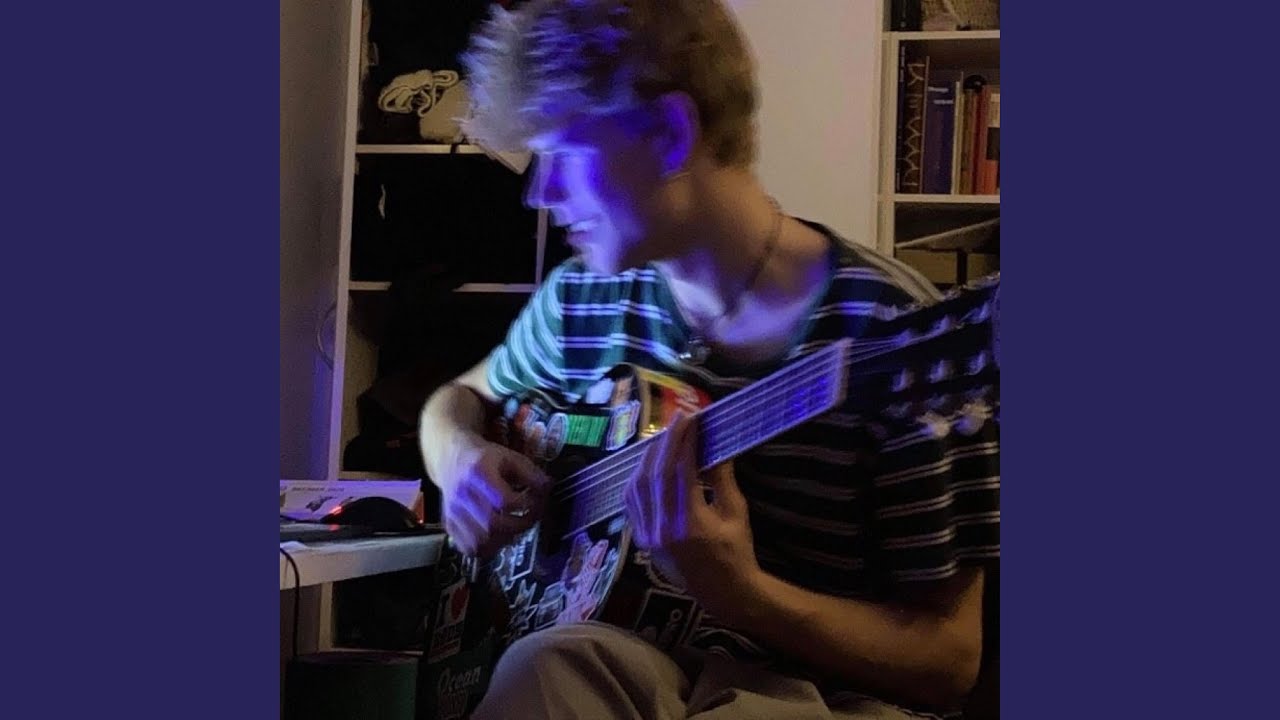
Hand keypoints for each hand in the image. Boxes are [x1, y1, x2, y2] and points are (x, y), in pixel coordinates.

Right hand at [437, 433, 551, 557]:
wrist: (451, 457)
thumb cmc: (485, 458)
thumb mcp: (510, 457)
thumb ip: (531, 473)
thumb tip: (548, 488)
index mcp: (477, 472)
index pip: (504, 500)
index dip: (526, 505)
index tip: (538, 502)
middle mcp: (461, 494)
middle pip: (491, 524)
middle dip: (518, 526)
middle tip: (531, 519)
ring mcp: (453, 512)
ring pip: (480, 541)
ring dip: (504, 540)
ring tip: (515, 527)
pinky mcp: (449, 524)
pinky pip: (469, 548)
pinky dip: (487, 549)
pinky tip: (498, 536)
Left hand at [623, 412, 760, 621]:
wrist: (723, 592)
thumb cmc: (737, 552)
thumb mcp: (736, 513)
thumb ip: (722, 478)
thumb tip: (715, 444)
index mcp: (690, 524)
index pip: (680, 471)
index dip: (684, 441)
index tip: (691, 419)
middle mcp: (663, 530)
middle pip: (655, 474)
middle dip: (665, 442)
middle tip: (678, 420)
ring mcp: (648, 537)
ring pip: (637, 486)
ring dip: (648, 457)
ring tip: (663, 437)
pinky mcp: (641, 540)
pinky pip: (632, 502)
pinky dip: (637, 478)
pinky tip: (648, 464)